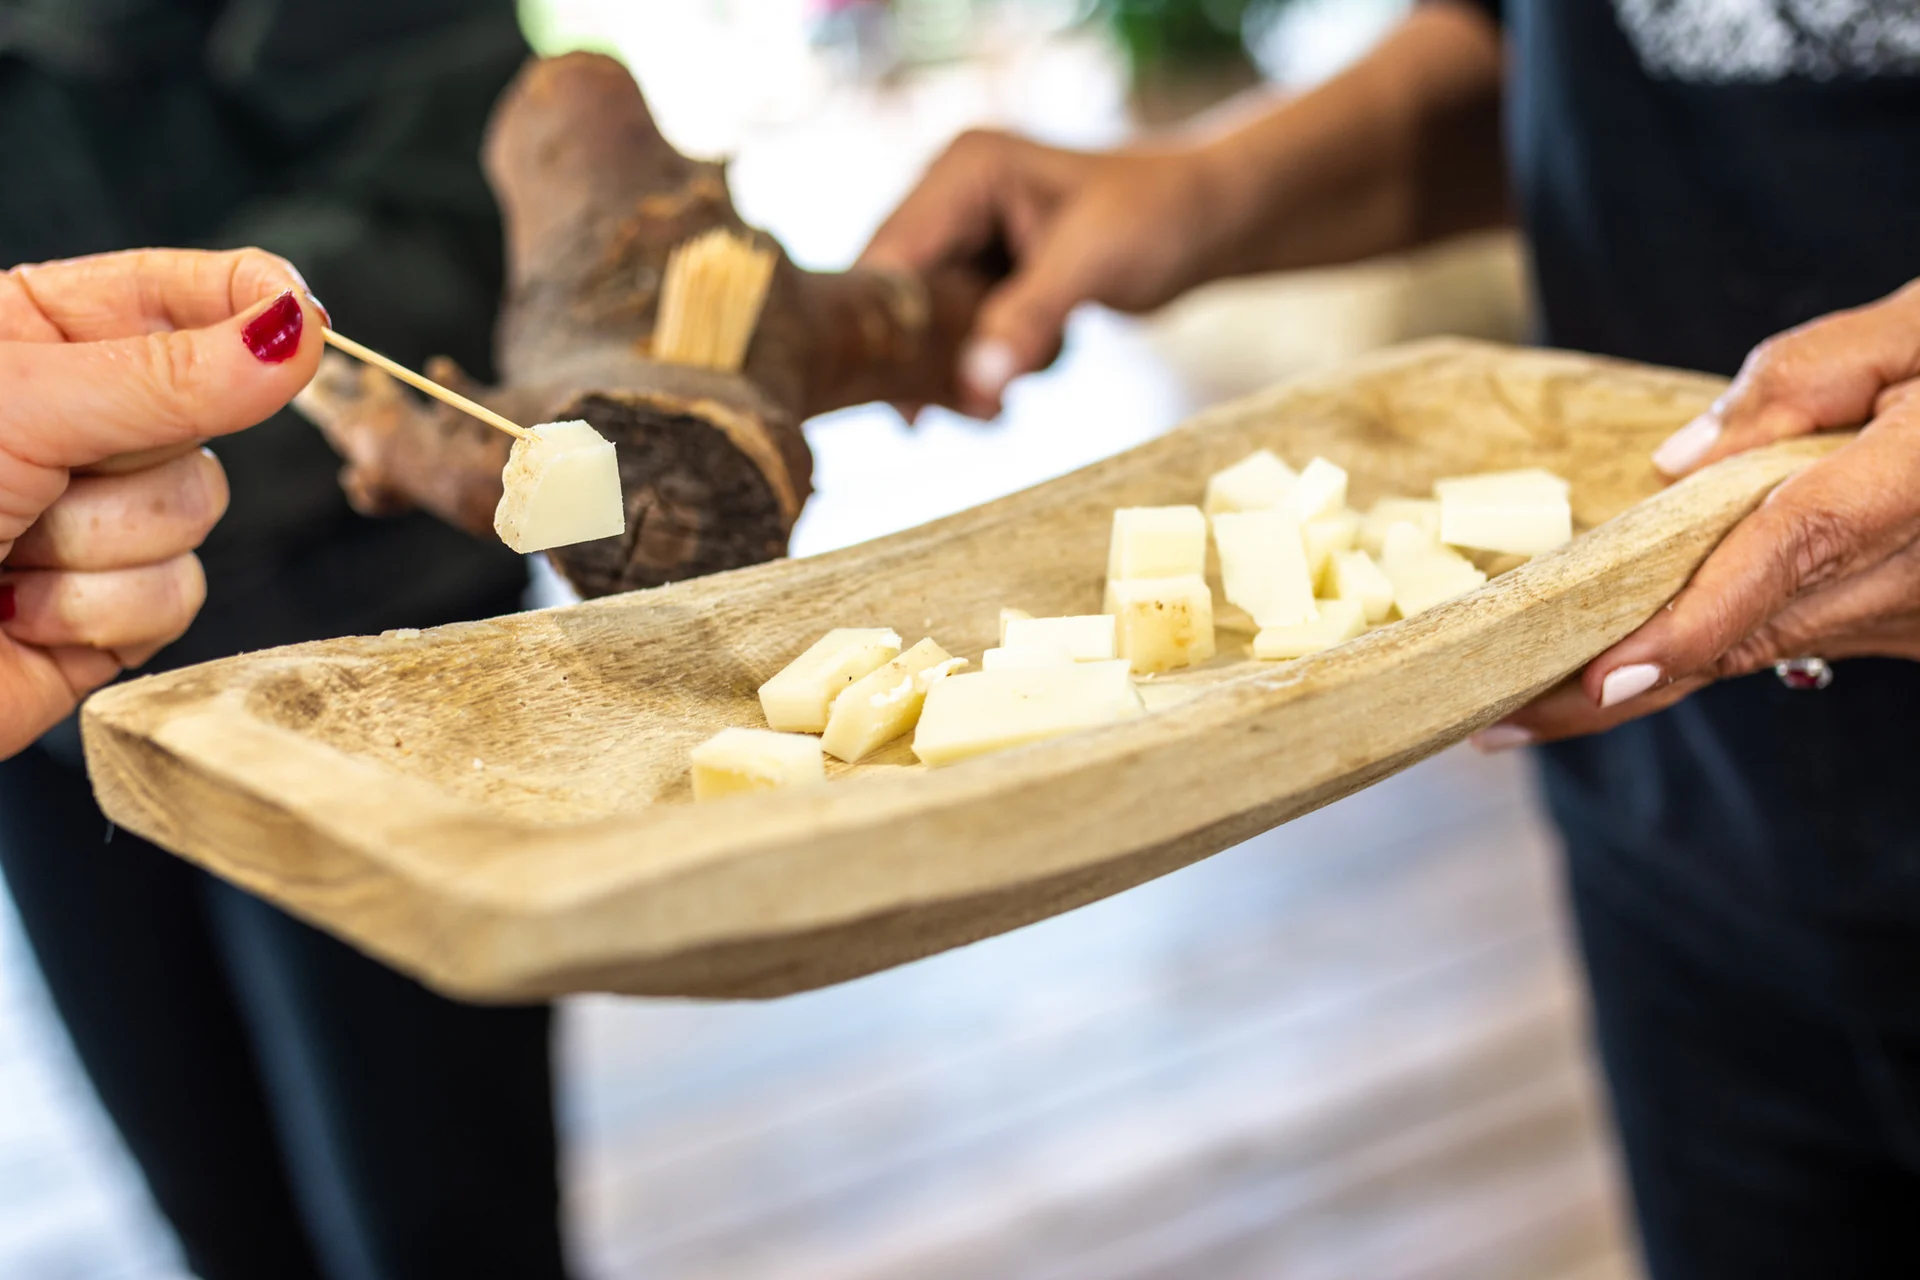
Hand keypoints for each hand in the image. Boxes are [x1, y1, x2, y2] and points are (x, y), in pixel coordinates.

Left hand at [0, 247, 325, 758]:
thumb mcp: (18, 404)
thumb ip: (170, 374)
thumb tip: (296, 332)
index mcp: (36, 337)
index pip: (180, 294)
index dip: (250, 299)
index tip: (301, 315)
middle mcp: (77, 424)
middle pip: (212, 411)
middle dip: (133, 450)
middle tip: (45, 464)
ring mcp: (100, 520)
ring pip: (200, 508)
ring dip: (101, 541)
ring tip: (7, 549)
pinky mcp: (112, 613)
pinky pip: (180, 595)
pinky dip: (98, 610)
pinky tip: (18, 611)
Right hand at [859, 131, 1230, 417]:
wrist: (1212, 217)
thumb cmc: (1162, 216)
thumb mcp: (1092, 265)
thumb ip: (1028, 321)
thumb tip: (974, 389)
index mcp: (964, 170)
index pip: (892, 256)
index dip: (886, 325)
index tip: (896, 398)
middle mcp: (952, 196)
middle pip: (899, 291)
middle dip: (923, 354)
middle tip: (940, 417)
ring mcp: (968, 234)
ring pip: (926, 317)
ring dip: (958, 364)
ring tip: (999, 401)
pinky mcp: (988, 269)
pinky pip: (960, 328)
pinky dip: (989, 359)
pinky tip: (1037, 360)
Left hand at [1477, 279, 1919, 749]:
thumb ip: (1808, 375)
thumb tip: (1679, 461)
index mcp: (1911, 485)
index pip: (1786, 556)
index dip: (1689, 624)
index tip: (1601, 678)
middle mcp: (1912, 574)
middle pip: (1738, 637)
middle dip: (1611, 688)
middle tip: (1493, 721)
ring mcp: (1912, 616)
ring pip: (1753, 650)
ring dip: (1639, 678)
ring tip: (1519, 712)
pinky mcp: (1906, 627)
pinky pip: (1784, 639)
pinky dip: (1698, 650)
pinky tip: (1616, 664)